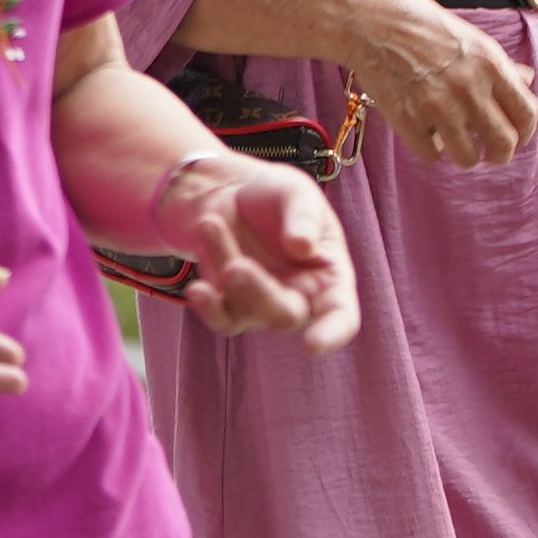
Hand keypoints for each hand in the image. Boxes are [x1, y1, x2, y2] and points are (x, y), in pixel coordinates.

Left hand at [139, 152, 361, 344]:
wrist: (232, 193)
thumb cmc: (276, 195)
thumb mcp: (295, 191)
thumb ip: (303, 216)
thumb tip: (303, 248)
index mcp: (330, 277)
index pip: (340, 314)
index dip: (332, 333)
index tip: (312, 345)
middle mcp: (300, 299)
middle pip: (284, 316)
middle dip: (259, 292)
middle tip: (235, 266)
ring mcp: (262, 305)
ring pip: (245, 310)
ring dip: (225, 267)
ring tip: (210, 223)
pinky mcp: (229, 304)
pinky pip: (220, 316)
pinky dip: (207, 305)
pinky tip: (196, 288)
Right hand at [340, 0, 536, 168]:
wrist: (372, 21)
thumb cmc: (420, 24)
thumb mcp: (470, 37)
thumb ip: (499, 65)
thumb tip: (527, 81)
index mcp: (489, 64)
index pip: (525, 113)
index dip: (524, 132)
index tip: (517, 137)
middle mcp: (468, 87)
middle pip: (503, 142)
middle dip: (500, 154)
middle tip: (492, 154)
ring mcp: (437, 106)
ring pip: (467, 157)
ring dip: (465, 155)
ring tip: (456, 145)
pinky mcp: (408, 120)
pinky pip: (431, 155)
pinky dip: (430, 150)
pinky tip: (426, 135)